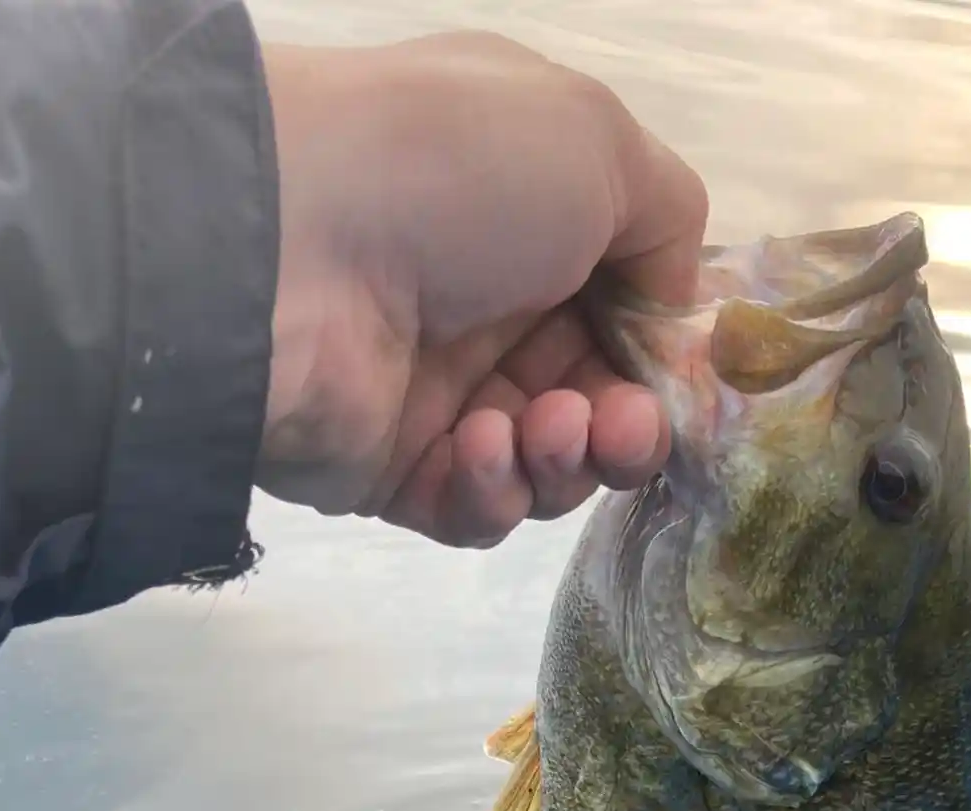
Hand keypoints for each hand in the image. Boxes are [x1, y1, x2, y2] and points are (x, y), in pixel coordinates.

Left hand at [254, 31, 708, 546]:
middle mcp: (488, 309)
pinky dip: (495, 489)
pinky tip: (479, 444)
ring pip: (547, 465)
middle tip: (625, 425)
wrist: (285, 242)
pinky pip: (475, 508)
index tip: (685, 383)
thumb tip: (672, 301)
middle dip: (628, 425)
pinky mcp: (392, 470)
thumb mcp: (595, 142)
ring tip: (546, 425)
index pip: (622, 314)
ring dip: (568, 456)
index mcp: (532, 225)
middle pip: (597, 403)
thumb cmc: (452, 168)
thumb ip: (666, 217)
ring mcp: (438, 395)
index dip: (662, 358)